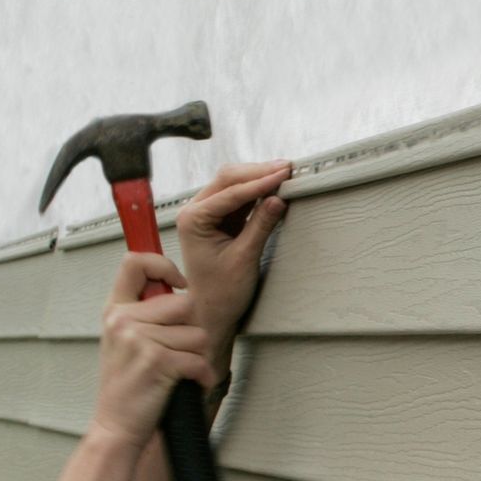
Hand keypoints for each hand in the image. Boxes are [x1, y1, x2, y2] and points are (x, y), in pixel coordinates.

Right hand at [90, 254, 216, 450]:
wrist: (116, 425)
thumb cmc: (128, 384)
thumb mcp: (124, 339)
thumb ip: (146, 312)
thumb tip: (177, 288)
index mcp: (115, 310)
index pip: (135, 262)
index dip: (163, 265)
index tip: (178, 283)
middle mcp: (122, 320)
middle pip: (185, 303)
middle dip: (190, 330)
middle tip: (175, 352)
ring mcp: (138, 340)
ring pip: (197, 334)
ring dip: (196, 356)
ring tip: (175, 371)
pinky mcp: (157, 362)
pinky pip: (199, 359)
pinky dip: (201, 377)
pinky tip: (187, 383)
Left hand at [175, 161, 290, 349]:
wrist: (210, 312)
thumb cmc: (221, 292)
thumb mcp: (244, 258)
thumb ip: (260, 226)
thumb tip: (278, 199)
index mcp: (193, 220)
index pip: (230, 192)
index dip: (260, 182)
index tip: (284, 174)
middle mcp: (195, 212)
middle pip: (228, 179)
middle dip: (258, 172)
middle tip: (287, 168)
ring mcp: (207, 214)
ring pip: (234, 184)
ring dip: (259, 178)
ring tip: (285, 174)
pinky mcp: (220, 220)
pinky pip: (240, 198)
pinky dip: (257, 192)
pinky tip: (274, 187)